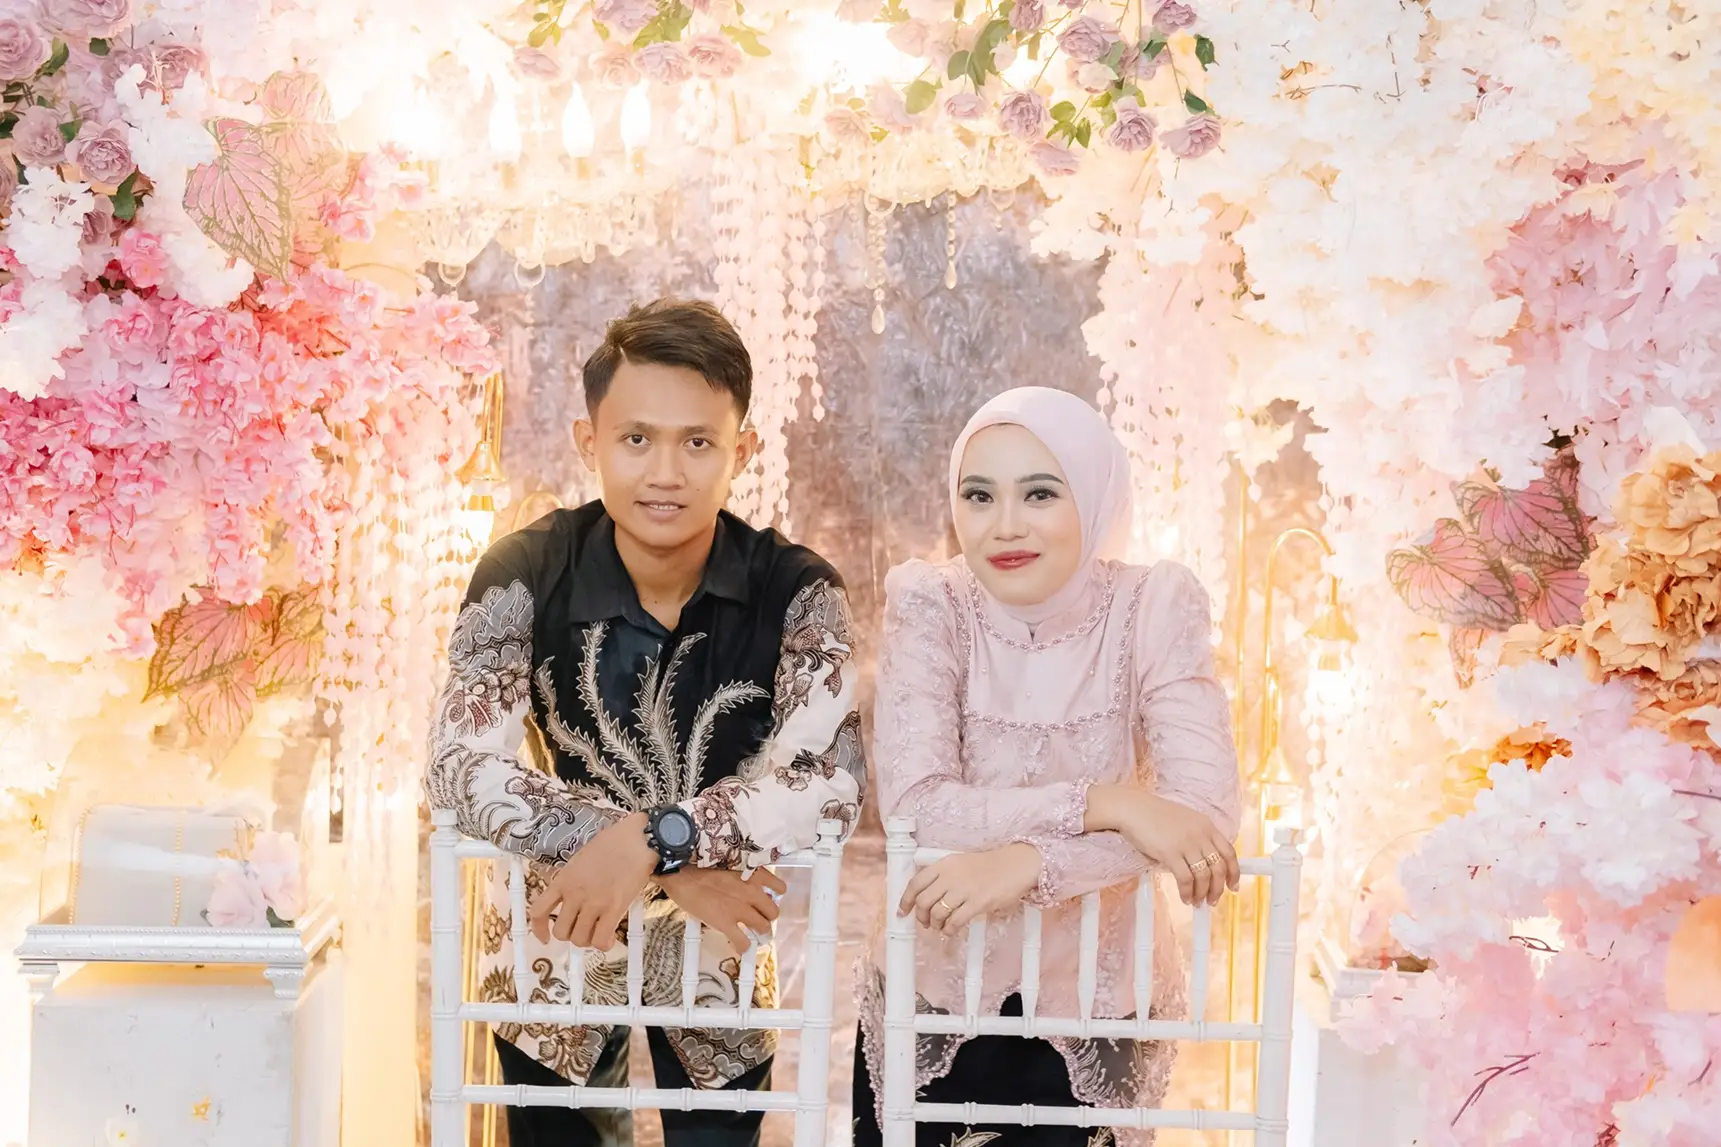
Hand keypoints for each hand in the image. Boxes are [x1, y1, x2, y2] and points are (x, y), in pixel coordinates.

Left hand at [528, 812, 655, 946]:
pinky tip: (609, 939)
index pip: (539, 911)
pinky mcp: (613, 909)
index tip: (545, 937)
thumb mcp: (582, 859)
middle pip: (561, 932)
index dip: (539, 930)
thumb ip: (573, 881)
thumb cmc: (614, 843)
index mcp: (564, 880)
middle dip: (571, 934)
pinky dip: (604, 944)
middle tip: (583, 929)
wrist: (636, 839)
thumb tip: (572, 899)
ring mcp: (593, 902)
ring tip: (599, 932)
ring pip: (580, 939)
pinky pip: (601, 939)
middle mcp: (574, 894)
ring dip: (589, 940)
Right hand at [659, 866, 786, 951]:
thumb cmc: (701, 869)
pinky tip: (741, 946)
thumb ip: (745, 879)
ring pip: (763, 928)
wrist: (681, 875)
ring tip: (754, 934)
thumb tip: (752, 892)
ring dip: (760, 933)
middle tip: (760, 919)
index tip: (769, 900)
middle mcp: (751, 891)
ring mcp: (739, 909)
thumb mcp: (730, 867)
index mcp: (752, 875)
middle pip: (773, 911)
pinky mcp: (725, 923)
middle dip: (768, 917)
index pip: (779, 887)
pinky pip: (743, 942)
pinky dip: (744, 947)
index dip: (775, 896)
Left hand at [898, 843, 1042, 935]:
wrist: (1015, 865)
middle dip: (920, 916)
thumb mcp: (960, 863)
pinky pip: (955, 921)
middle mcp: (951, 876)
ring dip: (935, 924)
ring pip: (937, 913)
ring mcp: (964, 889)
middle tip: (925, 923)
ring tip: (940, 926)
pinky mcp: (978, 902)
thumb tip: (926, 897)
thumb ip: (943, 876)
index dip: (905, 900)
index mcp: (944, 864)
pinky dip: (949, 930)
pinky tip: (951, 930)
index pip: (916, 883)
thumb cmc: (988, 866)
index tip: (902, 911)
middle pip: (923, 901)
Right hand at [1090, 787, 1237, 906]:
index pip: (1229, 852)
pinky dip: (1187, 892)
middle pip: (1219, 868)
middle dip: (1218, 889)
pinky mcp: (1170, 853)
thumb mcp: (1185, 820)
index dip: (1234, 873)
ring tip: (1197, 902)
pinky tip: (1185, 897)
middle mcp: (1200, 834)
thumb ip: (1198, 836)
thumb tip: (1205, 862)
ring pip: (1204, 876)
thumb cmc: (1154, 815)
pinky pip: (1185, 879)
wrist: (1132, 809)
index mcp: (1206, 826)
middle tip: (1213, 900)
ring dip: (1202, 893)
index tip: (1233, 886)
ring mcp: (1186, 843)